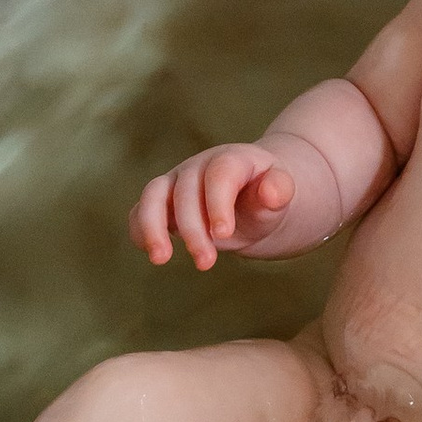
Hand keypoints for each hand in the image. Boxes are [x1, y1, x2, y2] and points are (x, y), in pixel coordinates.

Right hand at [133, 143, 293, 270]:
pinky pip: (142, 210)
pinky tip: (152, 252)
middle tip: (206, 263)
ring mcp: (177, 181)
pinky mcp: (163, 202)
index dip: (218, 202)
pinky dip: (140, 229)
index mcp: (232, 158)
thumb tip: (272, 193)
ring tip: (160, 258)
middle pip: (186, 190)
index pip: (220, 173)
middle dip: (193, 229)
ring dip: (153, 227)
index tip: (223, 233)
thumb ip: (279, 191)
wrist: (255, 199)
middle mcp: (200, 166)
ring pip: (153, 195)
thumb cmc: (267, 198)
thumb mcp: (282, 194)